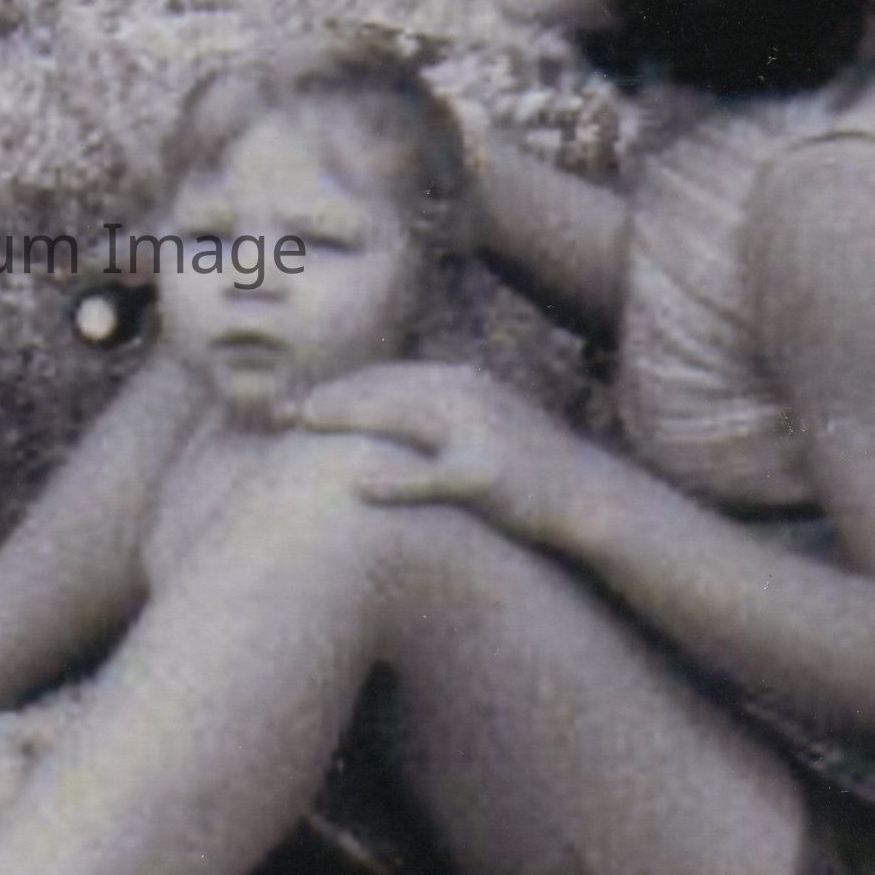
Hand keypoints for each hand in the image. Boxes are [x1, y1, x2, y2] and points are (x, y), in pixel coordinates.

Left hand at [298, 362, 599, 546]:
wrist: (591, 497)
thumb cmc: (526, 468)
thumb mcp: (480, 427)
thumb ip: (434, 418)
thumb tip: (383, 422)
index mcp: (465, 383)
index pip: (389, 377)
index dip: (341, 386)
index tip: (299, 398)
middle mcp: (469, 397)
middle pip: (384, 389)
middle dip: (332, 397)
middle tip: (283, 409)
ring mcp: (479, 432)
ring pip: (399, 420)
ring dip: (348, 420)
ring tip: (302, 427)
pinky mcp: (487, 475)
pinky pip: (429, 477)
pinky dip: (393, 480)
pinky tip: (355, 486)